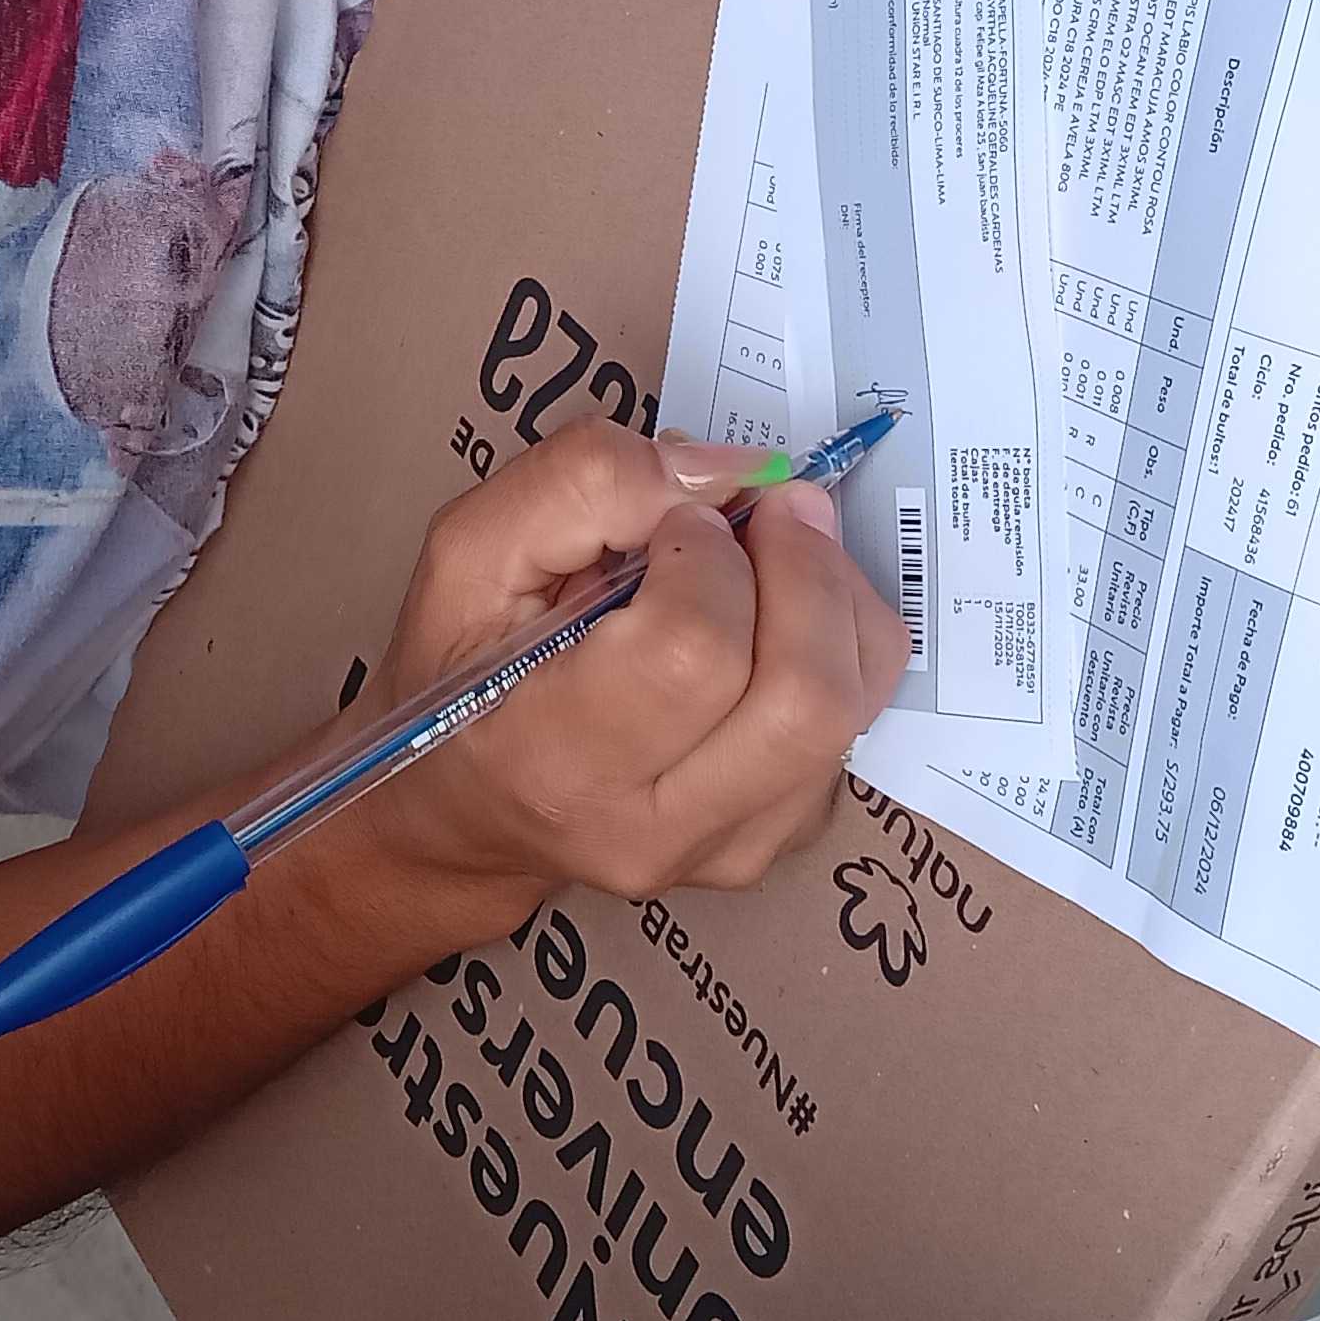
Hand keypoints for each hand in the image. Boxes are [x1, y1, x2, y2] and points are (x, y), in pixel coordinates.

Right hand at [366, 420, 907, 906]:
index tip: (674, 520)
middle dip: (804, 567)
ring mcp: (729, 848)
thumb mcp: (468, 552)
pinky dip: (836, 638)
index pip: (692, 651)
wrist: (465, 809)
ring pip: (851, 700)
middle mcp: (655, 828)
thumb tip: (733, 472)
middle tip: (763, 511)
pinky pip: (858, 717)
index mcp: (557, 761)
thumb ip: (581, 484)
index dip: (706, 553)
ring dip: (832, 594)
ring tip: (767, 556)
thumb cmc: (461, 671)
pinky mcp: (780, 838)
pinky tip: (768, 618)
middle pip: (803, 695)